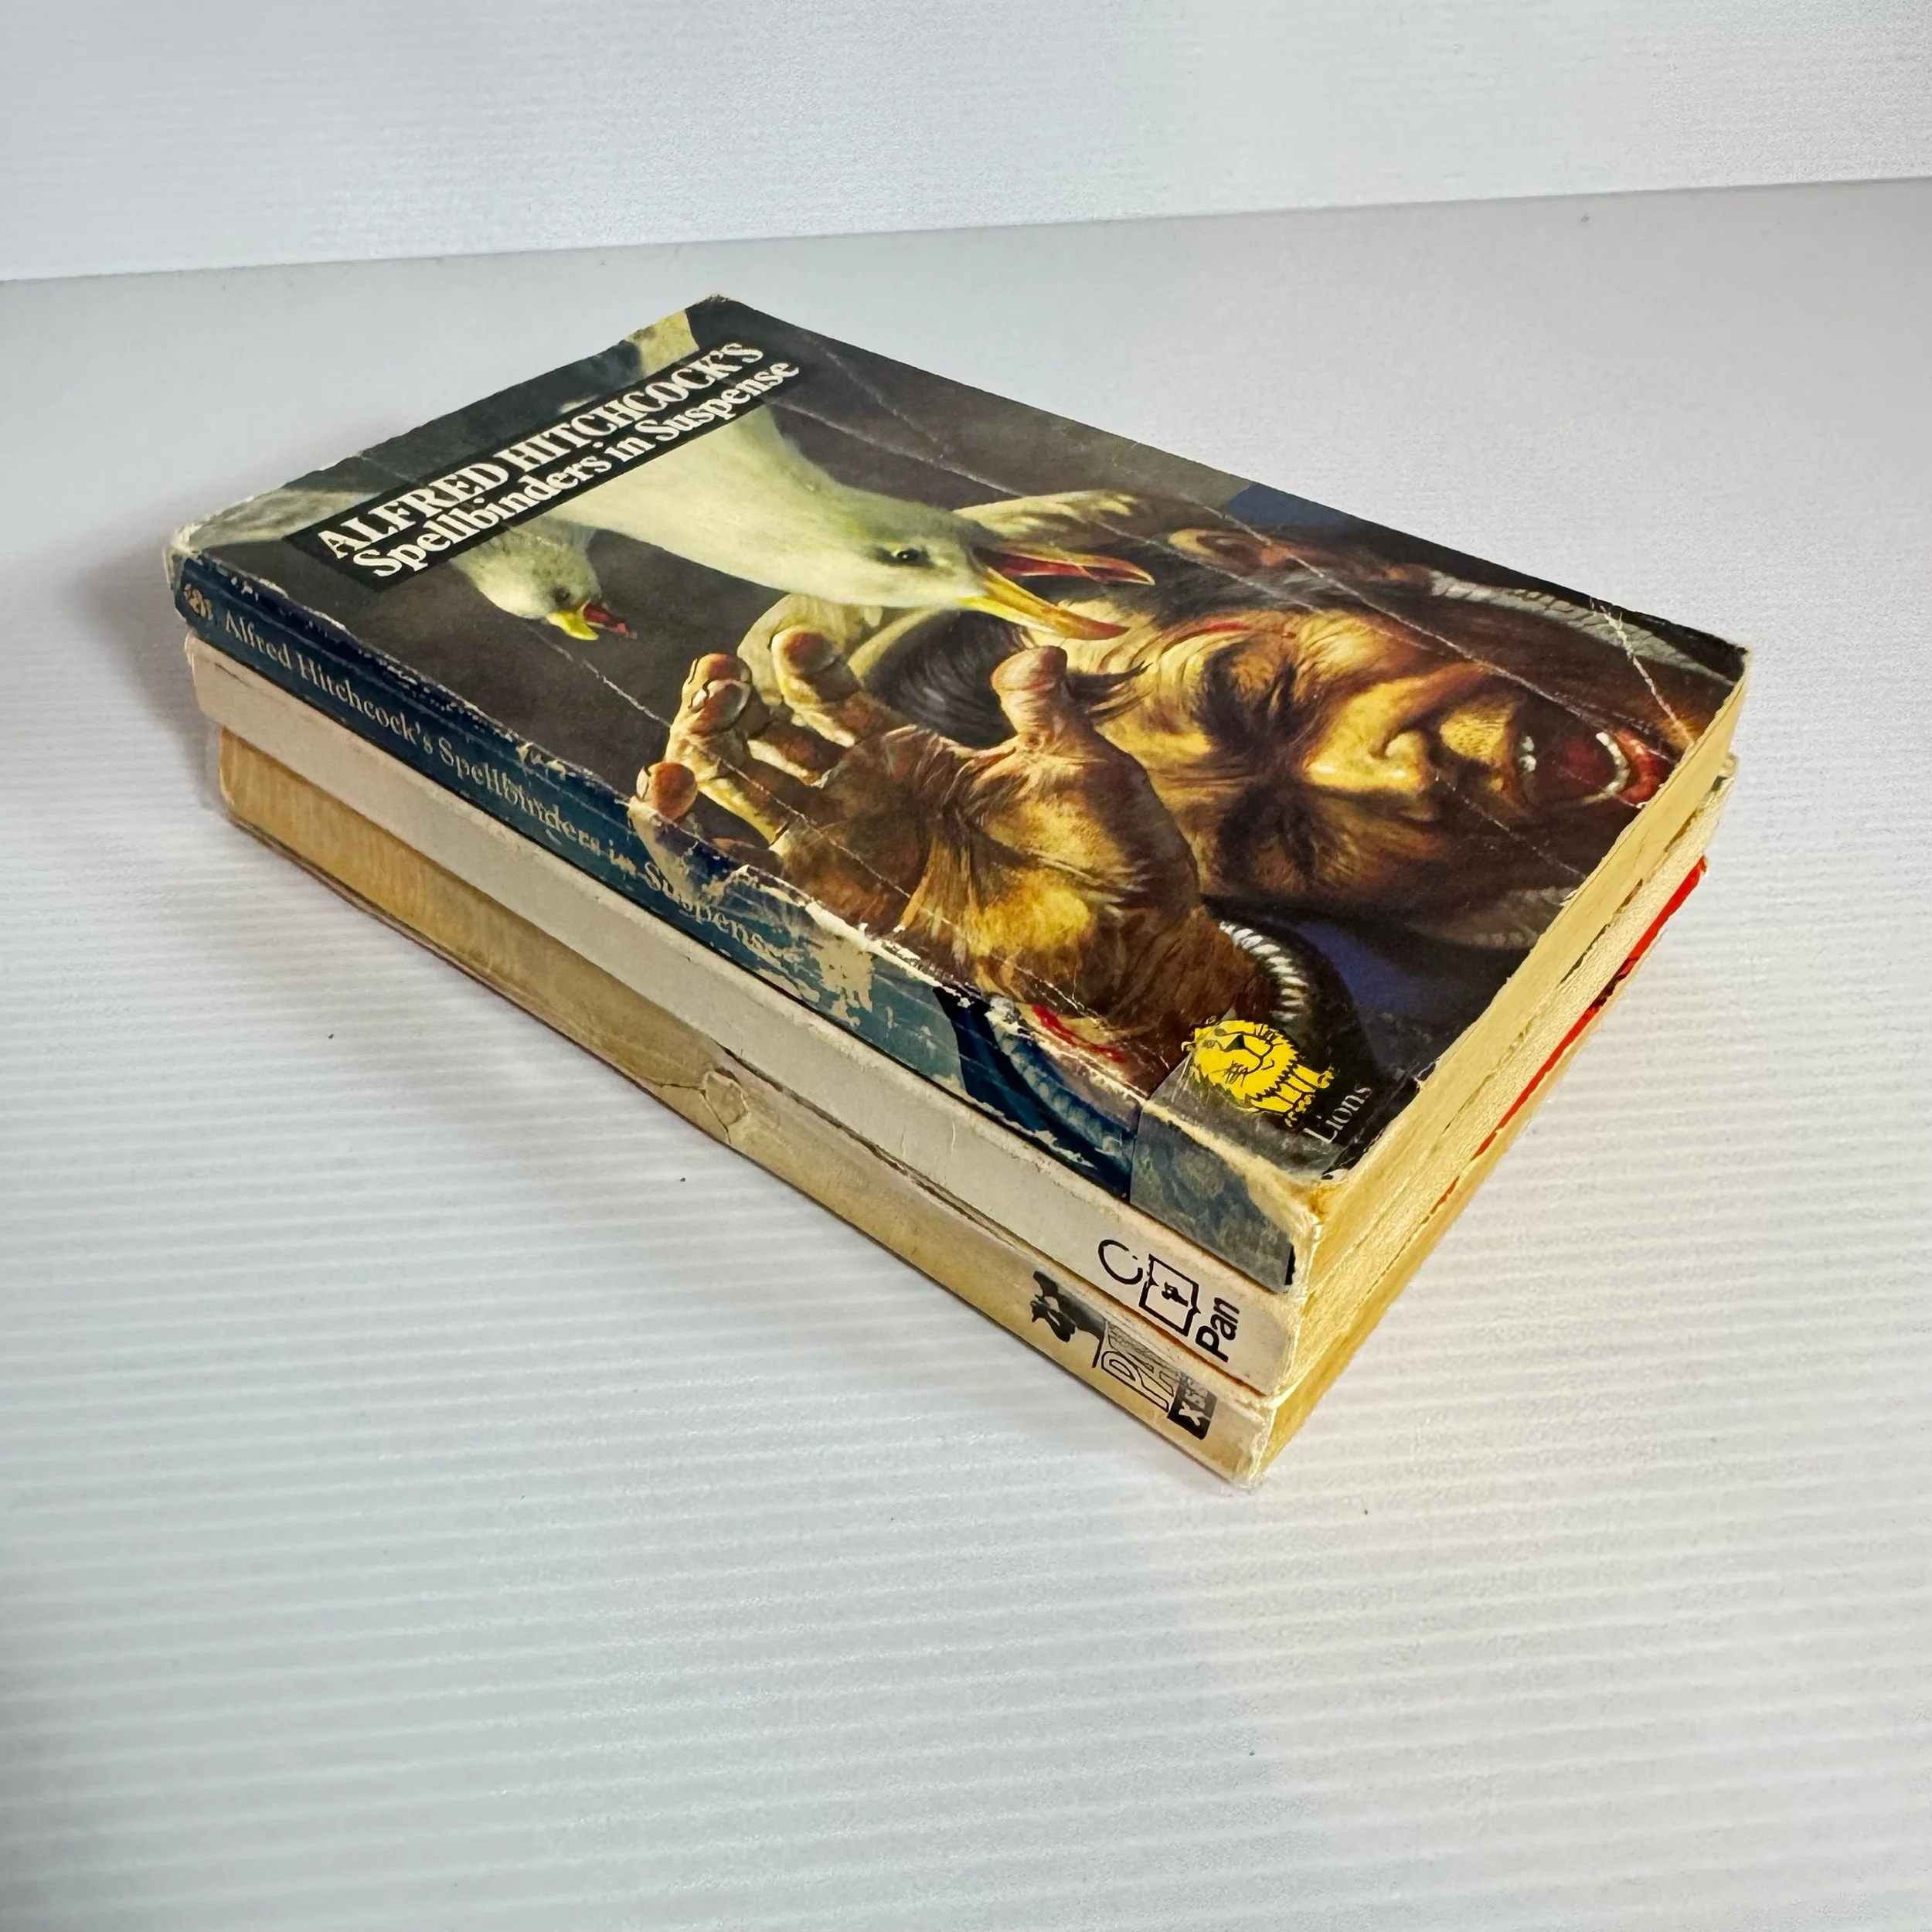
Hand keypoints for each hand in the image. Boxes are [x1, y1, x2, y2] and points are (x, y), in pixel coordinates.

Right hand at [630, 629, 1270, 1089]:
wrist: (1128, 950)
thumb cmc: (1119, 853)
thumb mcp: (1084, 767)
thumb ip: (1042, 712)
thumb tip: (1035, 655)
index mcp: (922, 756)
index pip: (840, 700)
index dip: (806, 671)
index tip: (790, 644)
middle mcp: (878, 801)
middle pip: (779, 743)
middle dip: (735, 708)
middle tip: (713, 678)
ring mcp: (860, 855)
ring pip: (758, 800)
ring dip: (712, 765)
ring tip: (681, 740)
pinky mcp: (855, 909)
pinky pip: (768, 876)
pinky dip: (715, 848)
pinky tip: (676, 815)